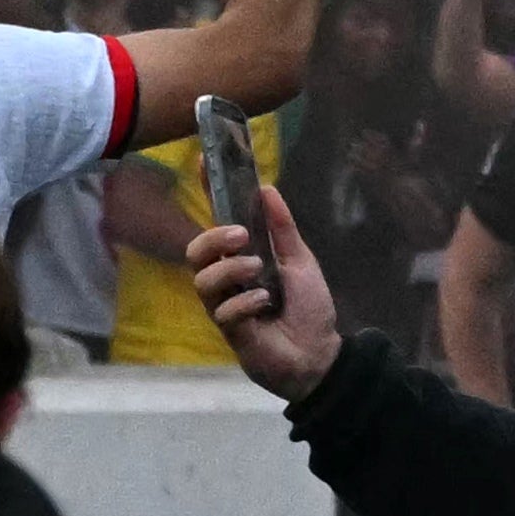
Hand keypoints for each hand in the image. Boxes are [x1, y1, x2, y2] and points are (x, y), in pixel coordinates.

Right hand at [181, 205, 345, 394]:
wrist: (319, 354)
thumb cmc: (309, 308)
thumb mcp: (300, 261)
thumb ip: (283, 229)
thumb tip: (267, 189)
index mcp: (242, 256)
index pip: (218, 220)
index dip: (209, 192)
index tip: (203, 160)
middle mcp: (226, 278)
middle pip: (195, 250)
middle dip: (213, 237)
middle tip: (242, 236)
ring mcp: (224, 304)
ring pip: (202, 279)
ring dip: (231, 269)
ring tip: (259, 272)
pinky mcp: (228, 330)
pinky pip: (222, 310)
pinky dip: (245, 303)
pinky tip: (265, 305)